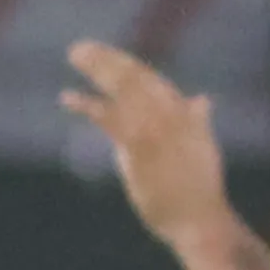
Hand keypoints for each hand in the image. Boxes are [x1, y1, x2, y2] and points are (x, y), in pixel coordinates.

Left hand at [60, 38, 242, 255]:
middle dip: (106, 59)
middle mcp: (172, 114)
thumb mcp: (203, 148)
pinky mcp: (140, 147)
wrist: (200, 220)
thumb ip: (197, 121)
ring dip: (97, 69)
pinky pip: (109, 118)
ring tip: (75, 54)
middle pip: (134, 77)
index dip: (125, 64)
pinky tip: (67, 98)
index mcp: (185, 114)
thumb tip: (203, 100)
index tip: (103, 54)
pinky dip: (87, 104)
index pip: (150, 80)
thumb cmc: (200, 191)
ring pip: (122, 88)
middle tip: (80, 48)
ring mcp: (156, 128)